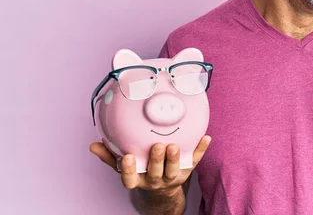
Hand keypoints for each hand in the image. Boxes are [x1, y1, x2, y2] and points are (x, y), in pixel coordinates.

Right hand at [89, 135, 210, 192]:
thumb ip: (109, 156)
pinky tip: (206, 137)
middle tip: (158, 146)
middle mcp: (155, 180)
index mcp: (138, 179)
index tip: (127, 157)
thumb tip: (93, 145)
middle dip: (157, 161)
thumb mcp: (123, 167)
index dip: (129, 170)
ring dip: (176, 158)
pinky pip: (195, 161)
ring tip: (175, 145)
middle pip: (156, 173)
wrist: (162, 189)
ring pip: (175, 170)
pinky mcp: (188, 171)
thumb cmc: (141, 171)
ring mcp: (172, 177)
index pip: (130, 179)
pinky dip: (201, 150)